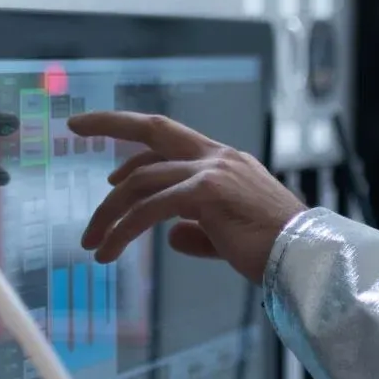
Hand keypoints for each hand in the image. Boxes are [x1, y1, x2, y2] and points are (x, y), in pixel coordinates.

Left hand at [67, 111, 306, 283]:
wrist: (304, 255)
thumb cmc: (274, 248)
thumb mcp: (228, 233)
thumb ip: (198, 230)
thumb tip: (171, 236)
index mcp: (225, 162)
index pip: (170, 140)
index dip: (133, 139)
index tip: (101, 143)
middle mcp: (218, 158)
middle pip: (154, 130)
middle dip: (111, 123)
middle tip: (75, 126)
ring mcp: (212, 171)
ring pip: (141, 182)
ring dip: (108, 213)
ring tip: (92, 244)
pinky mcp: (206, 193)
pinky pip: (150, 209)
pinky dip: (123, 230)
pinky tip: (109, 252)